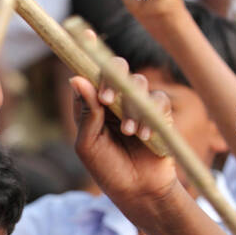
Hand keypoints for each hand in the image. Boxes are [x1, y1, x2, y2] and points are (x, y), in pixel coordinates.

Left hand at [71, 71, 178, 220]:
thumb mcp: (88, 145)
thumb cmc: (108, 170)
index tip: (86, 42)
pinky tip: (144, 137)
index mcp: (94, 104)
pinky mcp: (159, 114)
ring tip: (128, 133)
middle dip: (112, 78)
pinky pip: (158, 100)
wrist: (138, 192)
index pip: (90, 72)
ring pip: (139, 82)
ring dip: (131, 107)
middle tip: (107, 100)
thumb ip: (86, 113)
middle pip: (117, 68)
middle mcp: (116, 99)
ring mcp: (138, 104)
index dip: (89, 57)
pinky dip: (150, 116)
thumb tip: (76, 78)